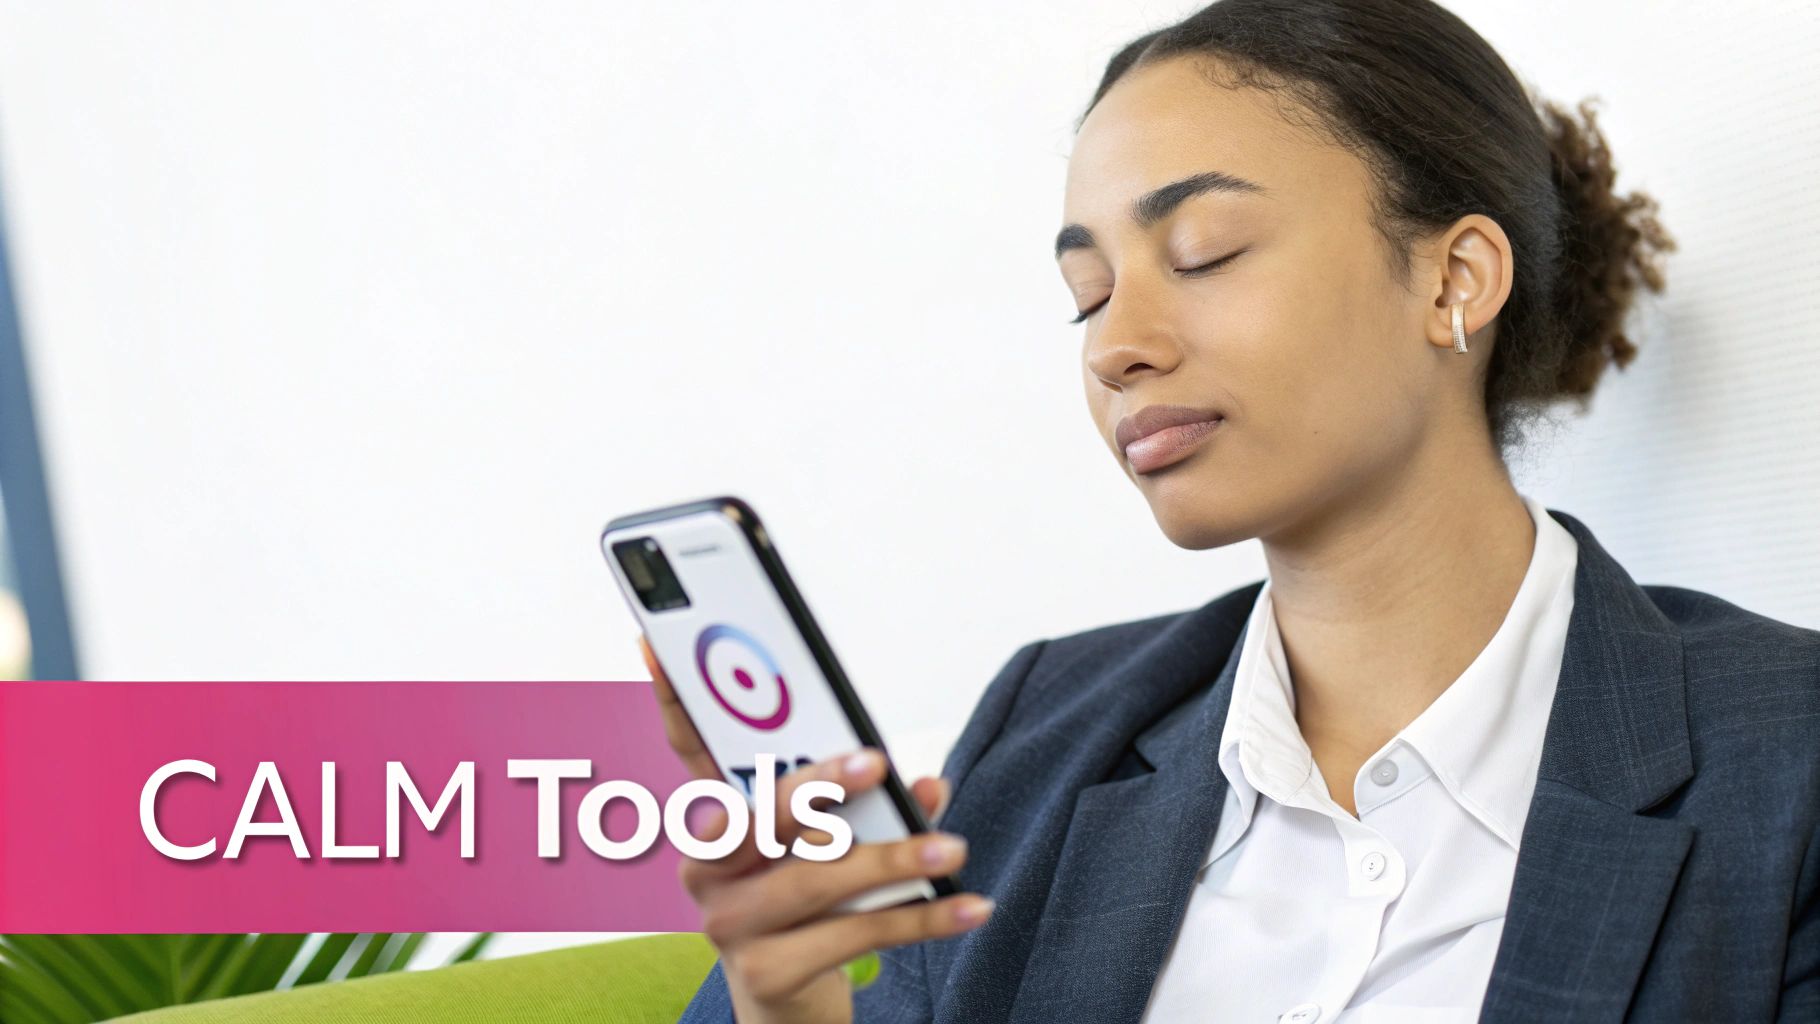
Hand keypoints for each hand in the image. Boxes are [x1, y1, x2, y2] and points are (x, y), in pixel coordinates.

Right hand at [638, 636, 993, 1023]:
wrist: (789, 998)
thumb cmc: (809, 901)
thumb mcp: (829, 844)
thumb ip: (871, 807)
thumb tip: (923, 788)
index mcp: (715, 822)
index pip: (688, 749)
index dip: (671, 699)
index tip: (656, 644)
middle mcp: (706, 869)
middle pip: (758, 816)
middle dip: (819, 785)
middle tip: (877, 762)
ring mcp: (728, 924)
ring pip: (812, 880)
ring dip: (891, 861)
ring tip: (949, 849)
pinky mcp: (765, 972)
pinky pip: (851, 936)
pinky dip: (919, 920)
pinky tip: (969, 906)